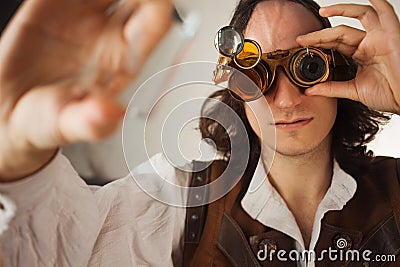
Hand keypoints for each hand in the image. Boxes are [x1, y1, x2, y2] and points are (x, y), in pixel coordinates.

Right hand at [0, 0, 172, 180]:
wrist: (10, 110)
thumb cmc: (46, 120)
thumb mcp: (67, 125)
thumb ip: (91, 123)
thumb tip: (114, 114)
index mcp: (123, 59)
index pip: (154, 24)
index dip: (158, 6)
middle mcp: (109, 34)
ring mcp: (84, 15)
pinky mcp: (56, 3)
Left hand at [297, 0, 399, 113]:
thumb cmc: (388, 94)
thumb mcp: (353, 91)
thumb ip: (332, 88)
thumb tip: (310, 91)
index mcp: (360, 55)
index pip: (335, 43)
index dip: (318, 42)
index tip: (301, 44)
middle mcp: (370, 43)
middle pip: (341, 32)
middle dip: (321, 35)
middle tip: (304, 39)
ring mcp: (381, 37)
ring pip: (359, 16)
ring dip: (341, 10)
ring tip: (323, 12)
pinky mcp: (392, 34)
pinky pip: (385, 12)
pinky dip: (377, 2)